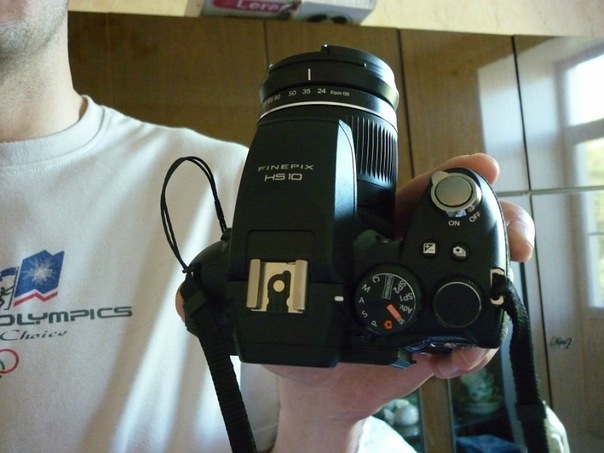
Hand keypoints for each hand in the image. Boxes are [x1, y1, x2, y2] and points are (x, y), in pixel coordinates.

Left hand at [174, 153, 535, 451]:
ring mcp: (430, 296)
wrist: (324, 395)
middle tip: (508, 229)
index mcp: (367, 236)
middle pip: (463, 223)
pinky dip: (477, 342)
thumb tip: (185, 301)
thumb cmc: (299, 348)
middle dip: (495, 217)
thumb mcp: (265, 314)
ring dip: (500, 272)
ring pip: (482, 268)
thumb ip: (228, 296)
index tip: (476, 167)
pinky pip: (477, 330)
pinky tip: (452, 358)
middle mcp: (405, 258)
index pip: (410, 195)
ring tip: (499, 282)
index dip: (445, 177)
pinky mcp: (444, 336)